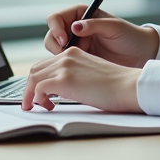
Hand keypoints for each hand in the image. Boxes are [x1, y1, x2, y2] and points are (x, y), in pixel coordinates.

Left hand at [20, 47, 141, 112]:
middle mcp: (67, 56)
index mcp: (74, 53)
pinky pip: (38, 88)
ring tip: (38, 107)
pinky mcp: (64, 80)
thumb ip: (75, 77)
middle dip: (30, 87)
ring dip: (31, 94)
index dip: (39, 80)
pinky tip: (47, 106)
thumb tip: (62, 91)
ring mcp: (64, 67)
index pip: (46, 64)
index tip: (41, 94)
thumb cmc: (116, 85)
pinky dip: (37, 99)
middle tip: (35, 103)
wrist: (128, 86)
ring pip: (33, 78)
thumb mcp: (90, 74)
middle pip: (35, 69)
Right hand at [43, 5, 159, 67]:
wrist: (140, 54)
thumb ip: (94, 24)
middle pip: (52, 34)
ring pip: (55, 49)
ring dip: (60, 56)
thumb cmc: (130, 36)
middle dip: (56, 45)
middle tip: (67, 54)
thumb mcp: (114, 27)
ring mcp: (76, 44)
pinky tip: (77, 69)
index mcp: (81, 14)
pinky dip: (65, 66)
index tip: (64, 40)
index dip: (56, 28)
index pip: (57, 18)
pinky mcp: (78, 59)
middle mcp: (75, 28)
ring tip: (78, 61)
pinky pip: (63, 62)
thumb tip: (75, 26)